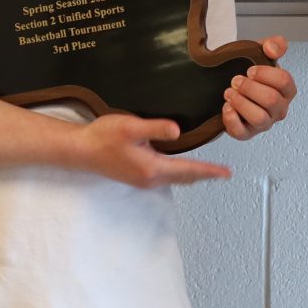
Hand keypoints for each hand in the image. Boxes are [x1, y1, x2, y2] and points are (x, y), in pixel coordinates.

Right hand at [68, 113, 233, 188]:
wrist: (80, 150)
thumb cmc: (103, 137)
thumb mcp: (131, 127)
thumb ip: (156, 128)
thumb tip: (178, 131)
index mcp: (153, 168)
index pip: (189, 169)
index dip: (210, 171)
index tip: (227, 173)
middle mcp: (150, 178)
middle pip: (185, 178)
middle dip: (205, 175)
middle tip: (223, 174)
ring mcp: (143, 180)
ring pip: (176, 178)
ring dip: (193, 175)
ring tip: (207, 172)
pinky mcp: (136, 176)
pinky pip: (166, 177)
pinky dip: (179, 173)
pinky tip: (180, 167)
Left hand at [220, 38, 296, 138]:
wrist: (230, 85)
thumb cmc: (251, 74)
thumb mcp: (261, 53)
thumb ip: (273, 45)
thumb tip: (272, 49)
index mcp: (286, 90)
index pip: (285, 81)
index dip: (265, 74)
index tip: (250, 70)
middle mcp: (279, 109)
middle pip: (271, 100)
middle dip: (250, 88)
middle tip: (235, 80)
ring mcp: (264, 123)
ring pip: (259, 118)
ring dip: (241, 103)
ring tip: (229, 93)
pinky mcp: (247, 133)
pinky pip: (241, 133)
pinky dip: (231, 119)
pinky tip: (226, 107)